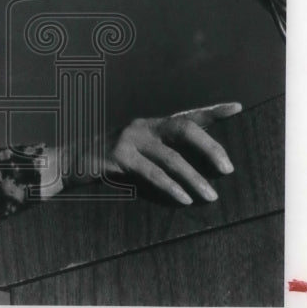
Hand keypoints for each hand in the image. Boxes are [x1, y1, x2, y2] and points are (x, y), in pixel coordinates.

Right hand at [46, 102, 241, 203]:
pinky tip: (184, 199)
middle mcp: (143, 125)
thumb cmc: (108, 161)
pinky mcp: (118, 156)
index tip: (238, 108)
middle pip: (185, 129)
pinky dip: (170, 187)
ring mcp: (129, 139)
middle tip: (229, 169)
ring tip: (212, 197)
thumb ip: (161, 153)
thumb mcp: (136, 151)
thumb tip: (198, 167)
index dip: (213, 111)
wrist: (68, 162)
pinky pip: (151, 173)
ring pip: (171, 157)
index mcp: (151, 123)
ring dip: (194, 178)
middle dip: (210, 148)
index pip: (188, 114)